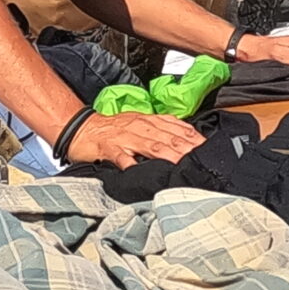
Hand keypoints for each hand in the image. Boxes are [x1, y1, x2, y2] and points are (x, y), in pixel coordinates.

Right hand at [63, 110, 203, 168]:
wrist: (82, 129)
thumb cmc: (112, 130)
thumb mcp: (138, 125)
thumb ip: (159, 131)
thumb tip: (183, 140)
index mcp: (146, 120)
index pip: (174, 126)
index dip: (191, 136)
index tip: (207, 146)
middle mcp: (138, 126)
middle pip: (166, 136)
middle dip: (185, 146)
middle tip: (200, 157)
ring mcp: (123, 138)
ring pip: (149, 145)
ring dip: (167, 153)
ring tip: (180, 163)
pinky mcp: (108, 148)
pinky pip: (120, 156)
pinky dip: (129, 162)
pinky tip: (136, 169)